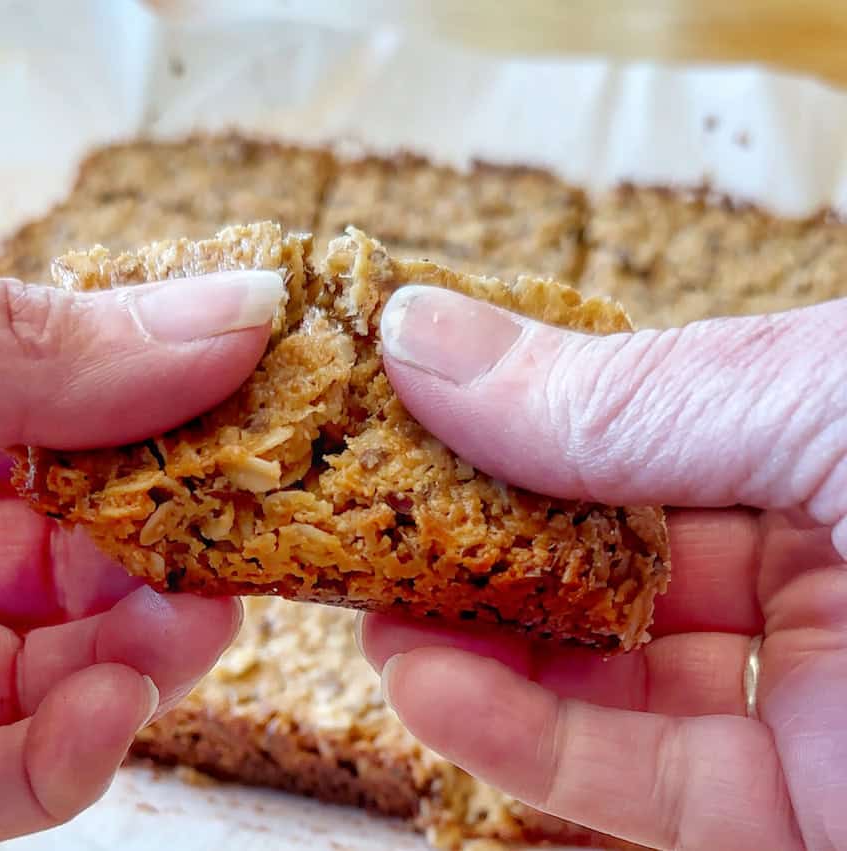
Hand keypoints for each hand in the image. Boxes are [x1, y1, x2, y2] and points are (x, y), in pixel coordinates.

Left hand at [0, 252, 282, 848]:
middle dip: (170, 560)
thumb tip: (242, 310)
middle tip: (244, 554)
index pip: (67, 427)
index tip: (256, 435)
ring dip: (139, 662)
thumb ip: (39, 344)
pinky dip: (67, 757)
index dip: (168, 432)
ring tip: (189, 634)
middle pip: (76, 559)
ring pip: (54, 674)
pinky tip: (107, 712)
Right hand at [362, 285, 846, 850]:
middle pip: (595, 559)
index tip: (388, 406)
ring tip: (371, 617)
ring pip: (600, 680)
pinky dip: (522, 744)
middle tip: (362, 524)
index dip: (500, 420)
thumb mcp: (807, 398)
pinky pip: (640, 783)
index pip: (621, 430)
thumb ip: (615, 395)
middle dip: (470, 546)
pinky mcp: (795, 814)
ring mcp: (802, 696)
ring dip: (472, 652)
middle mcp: (807, 563)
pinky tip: (428, 691)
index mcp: (808, 439)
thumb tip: (419, 336)